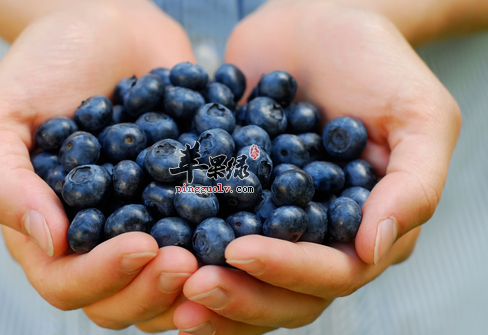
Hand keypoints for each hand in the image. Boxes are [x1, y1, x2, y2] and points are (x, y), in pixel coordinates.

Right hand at [0, 0, 197, 329]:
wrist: (107, 26)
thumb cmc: (46, 65)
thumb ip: (4, 182)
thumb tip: (49, 243)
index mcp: (48, 229)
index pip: (66, 283)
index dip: (104, 276)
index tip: (145, 245)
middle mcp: (97, 238)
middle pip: (121, 298)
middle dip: (155, 289)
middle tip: (189, 262)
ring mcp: (145, 222)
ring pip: (167, 282)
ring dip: (196, 281)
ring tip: (224, 257)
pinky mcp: (185, 199)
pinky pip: (205, 235)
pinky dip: (227, 243)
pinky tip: (251, 231)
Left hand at [174, 1, 460, 332]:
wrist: (318, 21)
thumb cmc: (376, 62)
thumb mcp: (418, 115)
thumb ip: (413, 184)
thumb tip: (375, 250)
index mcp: (366, 227)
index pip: (332, 273)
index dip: (287, 271)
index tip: (239, 251)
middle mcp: (319, 236)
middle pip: (283, 293)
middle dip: (239, 294)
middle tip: (192, 284)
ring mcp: (274, 219)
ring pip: (243, 275)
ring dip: (206, 284)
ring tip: (164, 276)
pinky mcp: (236, 195)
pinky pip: (209, 229)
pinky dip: (182, 240)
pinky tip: (148, 240)